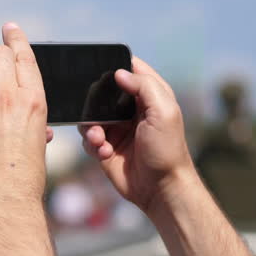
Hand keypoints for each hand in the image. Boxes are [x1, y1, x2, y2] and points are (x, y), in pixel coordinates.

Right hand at [79, 57, 193, 211]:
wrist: (160, 189)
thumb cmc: (167, 150)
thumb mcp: (163, 112)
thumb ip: (144, 87)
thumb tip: (118, 72)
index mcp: (149, 96)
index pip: (130, 70)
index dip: (116, 66)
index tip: (101, 68)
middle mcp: (131, 110)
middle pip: (103, 93)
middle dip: (94, 101)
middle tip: (95, 111)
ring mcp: (116, 129)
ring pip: (90, 116)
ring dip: (91, 127)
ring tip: (100, 139)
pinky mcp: (105, 147)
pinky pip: (88, 138)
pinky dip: (92, 144)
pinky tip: (104, 152)